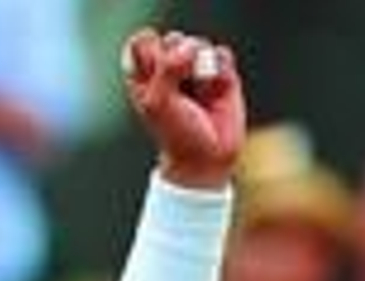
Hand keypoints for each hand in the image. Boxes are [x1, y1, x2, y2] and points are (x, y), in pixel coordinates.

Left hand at [122, 29, 246, 188]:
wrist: (206, 156)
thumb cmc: (175, 133)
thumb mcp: (158, 102)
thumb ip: (167, 68)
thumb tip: (190, 46)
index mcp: (144, 76)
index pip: (143, 41)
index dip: (152, 52)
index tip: (156, 74)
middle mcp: (168, 69)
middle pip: (172, 39)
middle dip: (178, 58)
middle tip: (181, 84)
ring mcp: (195, 70)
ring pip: (198, 43)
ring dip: (201, 64)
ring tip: (200, 89)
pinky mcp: (221, 74)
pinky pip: (221, 53)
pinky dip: (221, 68)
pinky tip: (218, 87)